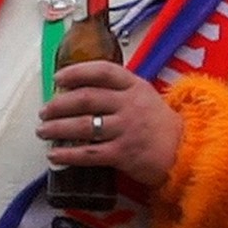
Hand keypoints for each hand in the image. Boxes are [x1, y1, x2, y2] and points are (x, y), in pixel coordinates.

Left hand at [38, 60, 180, 187]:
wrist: (185, 151)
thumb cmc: (158, 124)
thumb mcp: (144, 96)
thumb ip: (118, 90)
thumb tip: (79, 90)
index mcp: (134, 86)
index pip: (103, 71)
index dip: (77, 72)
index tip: (58, 78)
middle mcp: (130, 104)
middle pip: (86, 99)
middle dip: (59, 104)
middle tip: (44, 111)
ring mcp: (127, 129)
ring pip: (83, 126)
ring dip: (57, 128)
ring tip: (42, 131)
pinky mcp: (124, 154)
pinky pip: (89, 153)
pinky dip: (68, 155)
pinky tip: (54, 155)